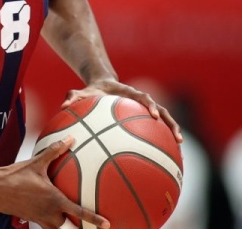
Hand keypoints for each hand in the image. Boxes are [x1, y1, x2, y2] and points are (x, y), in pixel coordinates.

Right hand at [0, 137, 108, 228]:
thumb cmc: (15, 175)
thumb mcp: (36, 163)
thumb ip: (54, 151)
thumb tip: (70, 139)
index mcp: (54, 199)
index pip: (79, 212)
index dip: (94, 220)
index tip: (106, 225)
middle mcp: (48, 211)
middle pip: (68, 228)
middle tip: (87, 228)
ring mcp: (38, 217)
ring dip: (63, 228)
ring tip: (68, 224)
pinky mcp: (30, 218)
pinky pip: (43, 224)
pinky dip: (49, 223)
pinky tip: (47, 215)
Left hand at [62, 79, 182, 142]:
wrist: (102, 87)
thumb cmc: (91, 93)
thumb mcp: (82, 93)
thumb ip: (73, 97)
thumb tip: (62, 106)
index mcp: (129, 94)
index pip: (143, 97)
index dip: (149, 105)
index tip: (154, 115)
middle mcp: (141, 101)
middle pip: (162, 110)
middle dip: (170, 123)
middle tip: (177, 137)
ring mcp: (144, 110)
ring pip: (164, 120)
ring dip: (173, 131)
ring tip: (180, 147)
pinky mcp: (143, 118)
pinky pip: (155, 129)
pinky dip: (161, 139)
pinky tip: (165, 155)